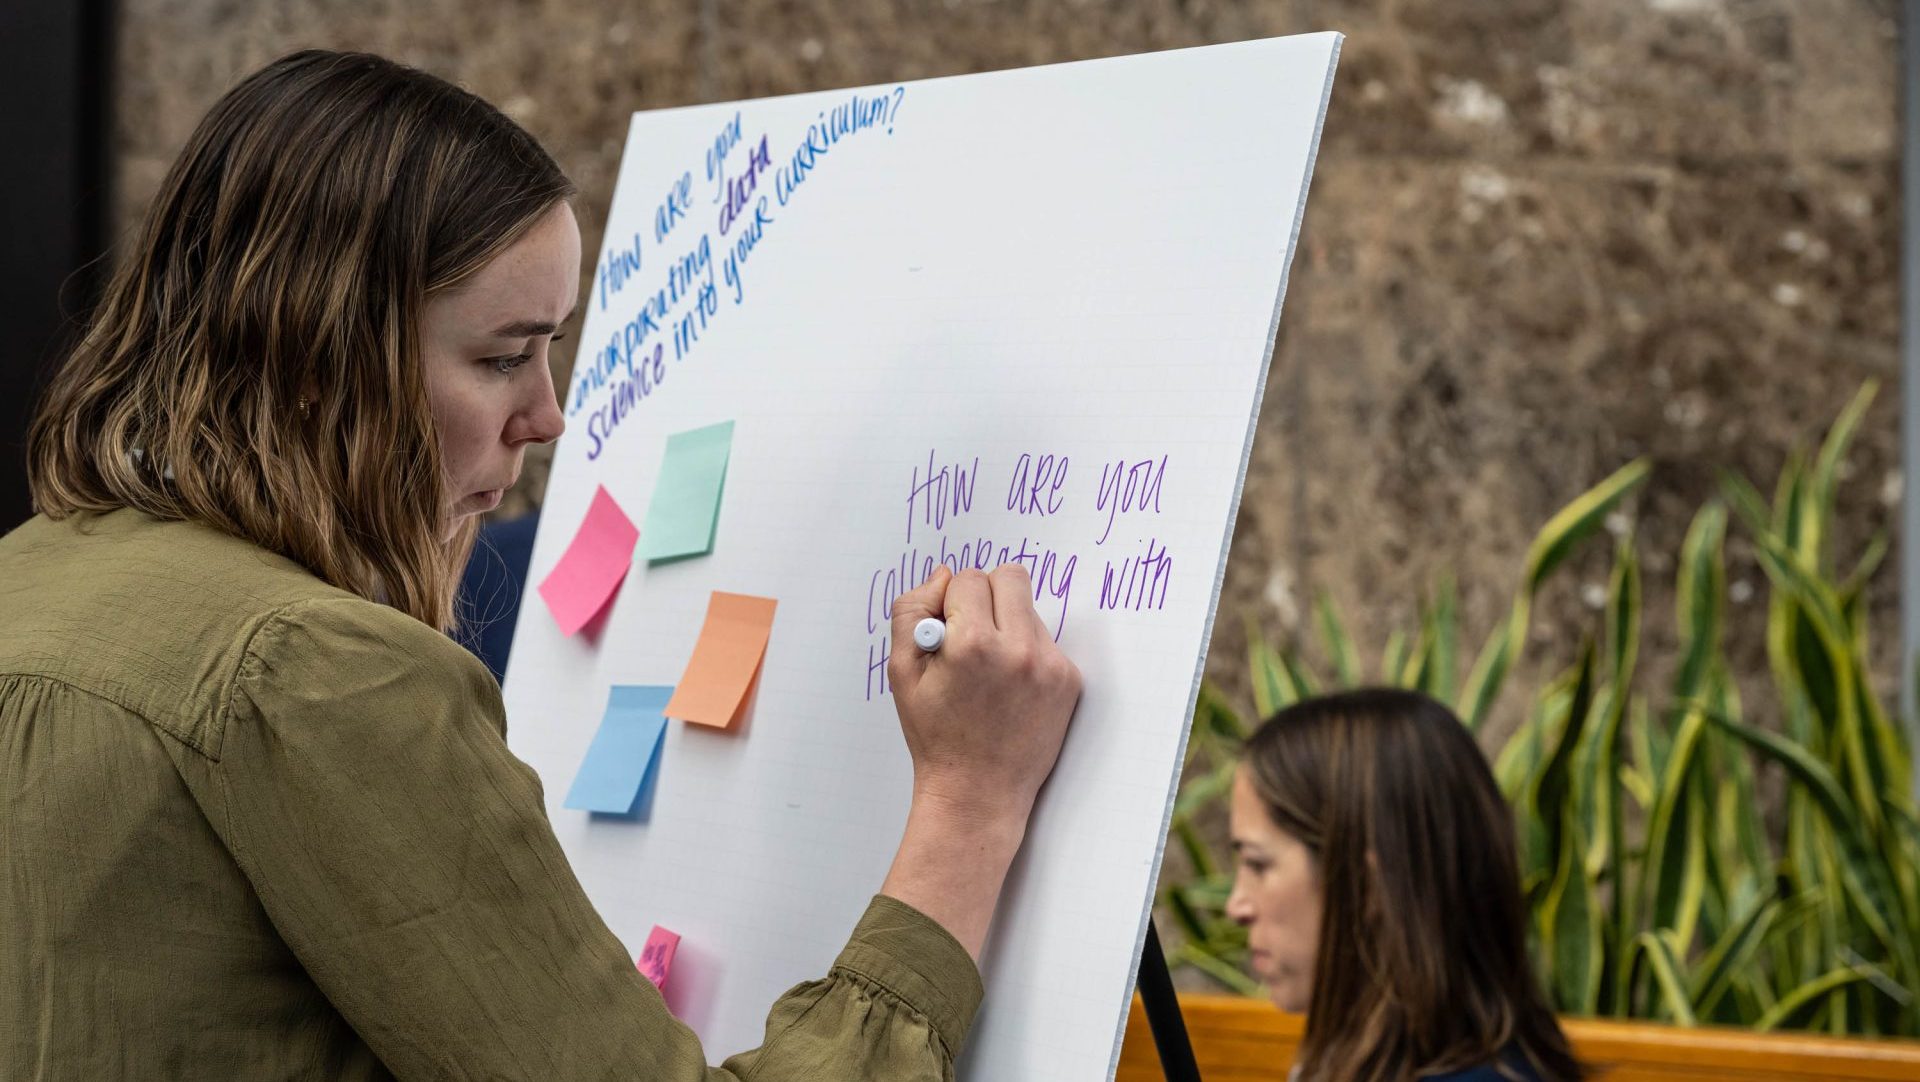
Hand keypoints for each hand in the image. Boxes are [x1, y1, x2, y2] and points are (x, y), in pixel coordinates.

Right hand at [878, 564, 1082, 958]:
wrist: (977, 793)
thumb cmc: (936, 736)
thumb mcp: (902, 672)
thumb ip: (913, 611)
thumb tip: (943, 576)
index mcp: (973, 644)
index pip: (968, 577)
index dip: (950, 600)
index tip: (946, 631)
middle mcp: (1018, 649)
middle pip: (1009, 577)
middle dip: (985, 596)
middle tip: (970, 634)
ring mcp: (1050, 665)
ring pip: (1029, 607)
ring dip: (1007, 623)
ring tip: (988, 669)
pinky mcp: (1069, 680)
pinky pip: (1045, 639)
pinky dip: (1026, 651)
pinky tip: (1010, 687)